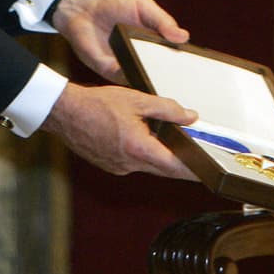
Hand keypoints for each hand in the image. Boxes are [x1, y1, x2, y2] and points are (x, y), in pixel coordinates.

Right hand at [40, 81, 198, 179]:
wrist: (65, 113)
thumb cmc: (97, 104)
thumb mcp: (137, 99)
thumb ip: (167, 109)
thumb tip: (190, 116)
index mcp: (138, 148)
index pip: (174, 165)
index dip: (194, 170)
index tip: (208, 173)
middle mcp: (129, 163)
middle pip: (164, 170)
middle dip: (181, 166)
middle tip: (198, 162)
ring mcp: (118, 168)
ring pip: (149, 167)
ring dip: (161, 159)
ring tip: (172, 144)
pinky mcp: (110, 166)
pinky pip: (134, 164)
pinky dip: (144, 155)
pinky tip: (144, 140)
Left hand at [51, 0, 189, 81]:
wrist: (85, 8)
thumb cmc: (117, 4)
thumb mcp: (144, 7)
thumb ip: (163, 21)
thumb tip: (184, 36)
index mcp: (154, 43)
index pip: (174, 60)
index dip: (187, 68)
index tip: (203, 76)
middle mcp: (143, 58)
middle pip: (162, 75)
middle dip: (175, 83)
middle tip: (191, 91)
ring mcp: (127, 66)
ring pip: (145, 82)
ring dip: (156, 86)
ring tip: (171, 92)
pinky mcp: (110, 72)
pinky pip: (125, 82)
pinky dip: (134, 83)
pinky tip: (145, 83)